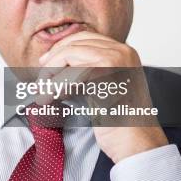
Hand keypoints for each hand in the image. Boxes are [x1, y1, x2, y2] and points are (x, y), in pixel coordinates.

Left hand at [38, 31, 167, 162]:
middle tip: (41, 80)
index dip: (60, 48)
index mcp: (123, 51)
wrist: (138, 143)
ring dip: (50, 74)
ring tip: (43, 92)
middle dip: (52, 61)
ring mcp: (116, 63)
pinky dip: (55, 87)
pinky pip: (71, 76)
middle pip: (74, 44)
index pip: (84, 37)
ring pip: (69, 55)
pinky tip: (50, 99)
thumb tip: (55, 62)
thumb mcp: (106, 86)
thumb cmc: (121, 121)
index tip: (46, 62)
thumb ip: (87, 70)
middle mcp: (122, 52)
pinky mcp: (107, 78)